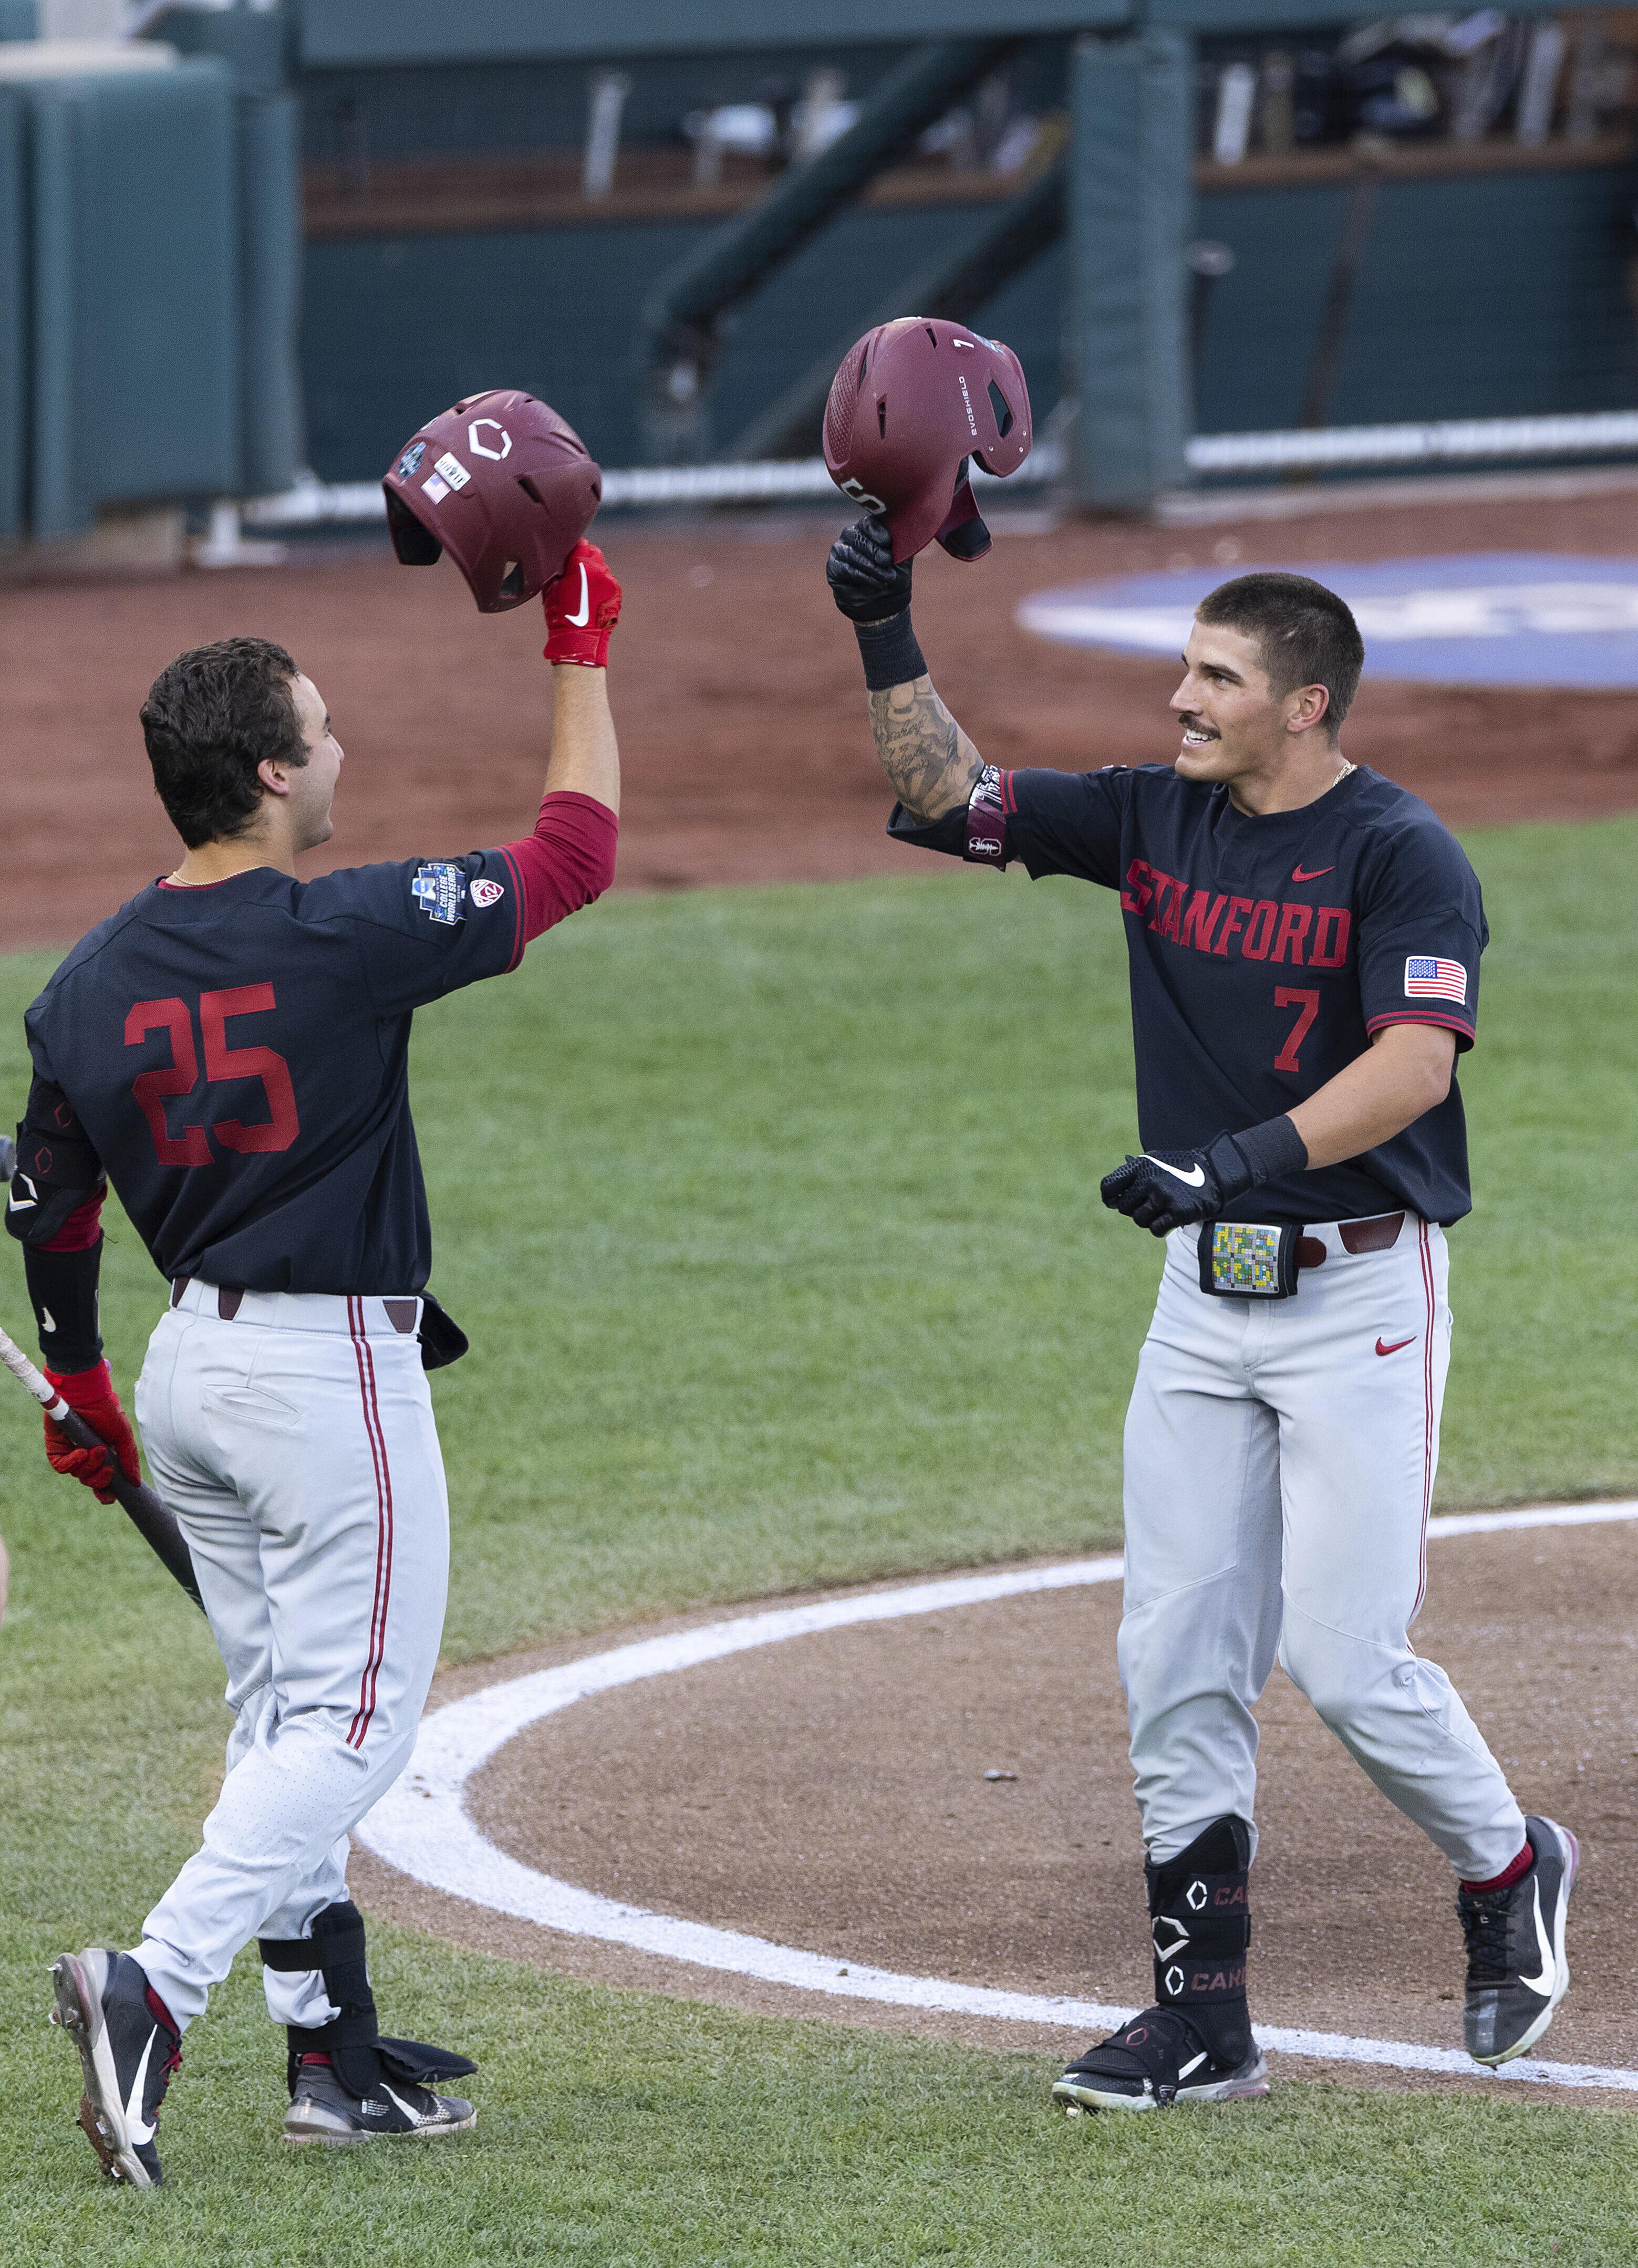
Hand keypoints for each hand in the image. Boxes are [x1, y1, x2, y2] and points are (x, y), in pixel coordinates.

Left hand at [43, 1360, 141, 1504]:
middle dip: (100, 1478)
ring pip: (78, 1475)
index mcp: (104, 1454)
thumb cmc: (106, 1409)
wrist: (85, 1392)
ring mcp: (71, 1452)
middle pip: (91, 1481)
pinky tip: (81, 1452)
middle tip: (108, 1466)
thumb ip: (129, 1459)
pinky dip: (72, 1463)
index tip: (110, 1496)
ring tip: (96, 1449)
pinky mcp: (56, 1448)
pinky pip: (61, 1467)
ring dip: (89, 1466)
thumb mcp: (123, 1435)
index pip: (103, 1480)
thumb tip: (136, 1483)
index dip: (105, 1491)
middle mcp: (87, 1455)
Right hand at [543, 540, 621, 667]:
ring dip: (594, 574)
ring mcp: (611, 582)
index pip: (581, 545)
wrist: (579, 638)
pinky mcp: (617, 592)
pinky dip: (601, 587)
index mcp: (582, 566)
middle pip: (594, 554)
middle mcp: (600, 570)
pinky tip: (592, 598)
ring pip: (602, 569)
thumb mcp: (552, 587)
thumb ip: (559, 568)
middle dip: (586, 561)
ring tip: (584, 590)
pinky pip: (609, 583)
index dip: (575, 550)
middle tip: (576, 573)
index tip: (569, 556)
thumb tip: (562, 558)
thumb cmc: (561, 614)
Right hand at [827, 514, 911, 622]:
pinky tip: (875, 583)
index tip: (887, 541)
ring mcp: (840, 550)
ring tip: (886, 577)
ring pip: (852, 553)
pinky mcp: (834, 567)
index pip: (869, 522)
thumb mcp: (904, 558)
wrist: (883, 599)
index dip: (877, 530)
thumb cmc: (893, 573)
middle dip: (874, 550)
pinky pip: (847, 569)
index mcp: (869, 529)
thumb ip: (904, 543)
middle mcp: (851, 536)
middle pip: (859, 536)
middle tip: (887, 561)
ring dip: (871, 567)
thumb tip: (908, 530)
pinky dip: (863, 577)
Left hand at [1099, 1134, 1255, 1237]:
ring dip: (1148, 1220)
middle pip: (1124, 1207)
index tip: (1113, 1203)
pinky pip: (1155, 1229)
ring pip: (1139, 1220)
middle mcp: (1149, 1179)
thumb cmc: (1182, 1168)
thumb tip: (1111, 1200)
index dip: (1108, 1198)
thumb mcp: (1156, 1161)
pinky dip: (1160, 1229)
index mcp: (1141, 1165)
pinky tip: (1169, 1221)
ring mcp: (1163, 1195)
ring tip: (1161, 1212)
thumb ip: (1134, 1175)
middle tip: (1150, 1205)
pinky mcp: (1177, 1211)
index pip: (1109, 1186)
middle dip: (1134, 1209)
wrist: (1216, 1172)